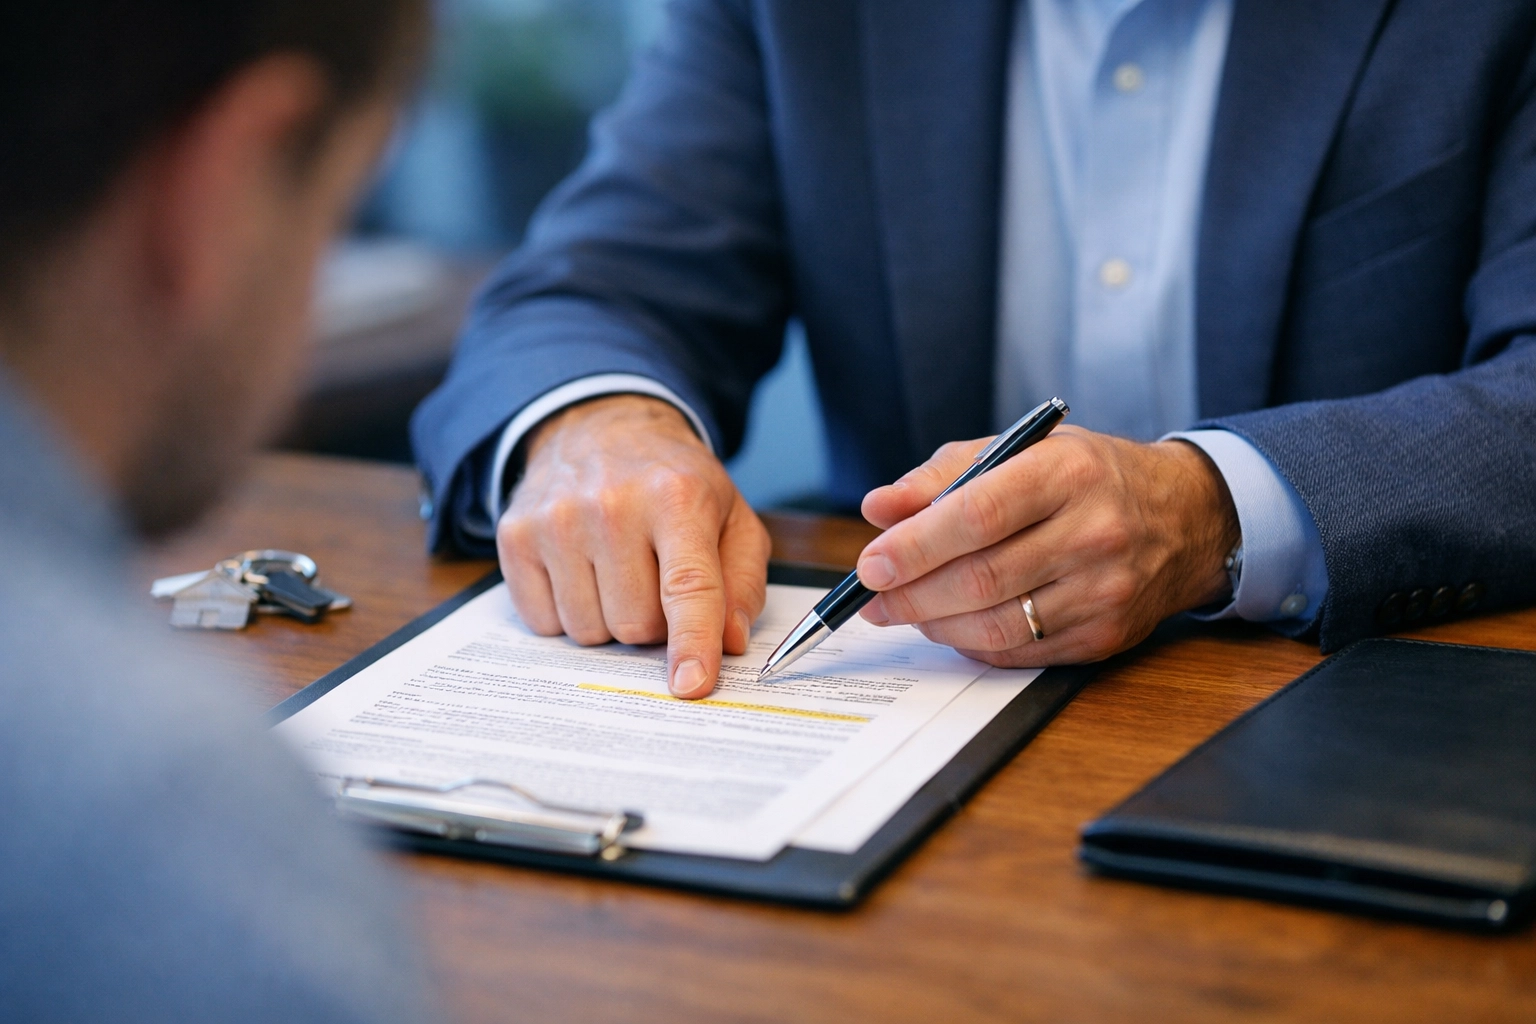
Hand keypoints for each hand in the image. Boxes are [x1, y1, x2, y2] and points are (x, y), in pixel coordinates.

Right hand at [498, 394, 769, 697]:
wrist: (602, 428)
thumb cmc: (674, 483)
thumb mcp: (732, 518)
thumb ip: (741, 584)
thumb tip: (727, 643)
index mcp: (677, 497)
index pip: (687, 587)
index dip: (692, 643)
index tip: (690, 686)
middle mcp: (611, 506)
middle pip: (635, 625)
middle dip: (653, 623)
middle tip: (655, 579)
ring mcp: (556, 521)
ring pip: (589, 632)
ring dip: (609, 619)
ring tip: (618, 570)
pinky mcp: (515, 536)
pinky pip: (544, 623)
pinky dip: (568, 612)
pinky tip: (581, 570)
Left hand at [855, 426, 1239, 665]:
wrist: (1185, 518)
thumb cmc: (1089, 478)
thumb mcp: (1023, 450)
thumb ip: (944, 476)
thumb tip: (879, 509)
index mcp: (1067, 473)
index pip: (977, 515)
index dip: (915, 545)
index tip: (871, 563)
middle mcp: (1094, 532)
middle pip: (981, 578)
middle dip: (912, 594)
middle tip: (873, 597)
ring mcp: (1105, 591)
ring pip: (997, 624)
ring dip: (936, 624)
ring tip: (906, 610)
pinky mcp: (1106, 636)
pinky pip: (1020, 652)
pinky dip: (973, 643)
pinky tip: (952, 625)